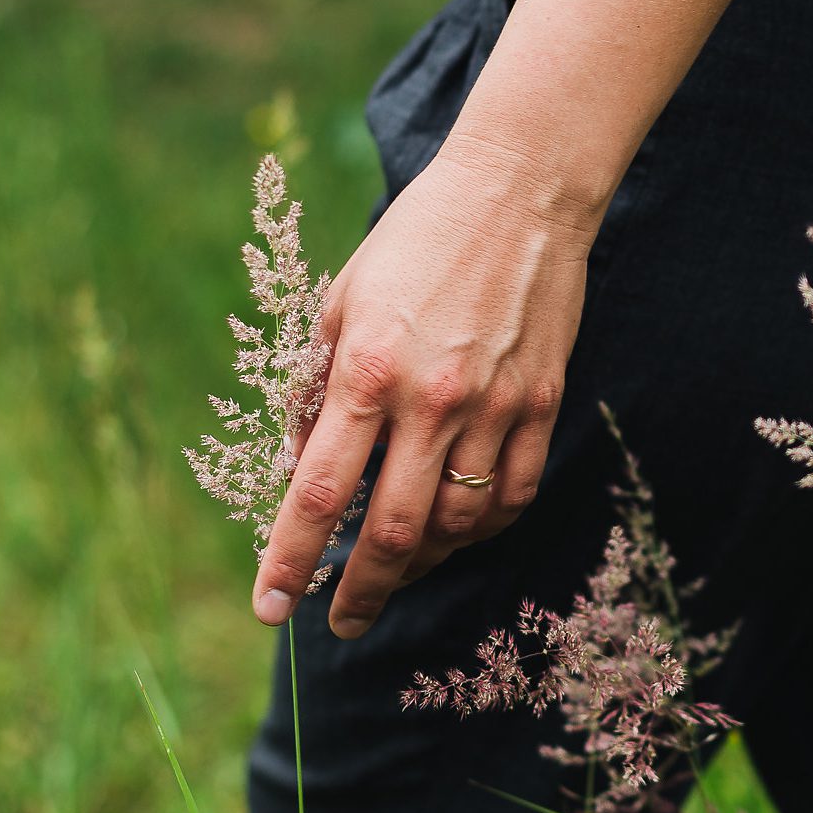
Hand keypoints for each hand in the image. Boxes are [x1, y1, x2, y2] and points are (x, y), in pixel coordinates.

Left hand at [252, 130, 599, 636]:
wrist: (519, 190)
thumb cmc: (417, 238)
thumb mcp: (342, 300)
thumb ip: (318, 387)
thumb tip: (305, 466)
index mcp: (368, 369)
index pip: (318, 492)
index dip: (289, 560)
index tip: (270, 606)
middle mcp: (432, 397)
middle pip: (390, 531)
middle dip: (357, 592)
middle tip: (338, 622)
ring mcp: (496, 404)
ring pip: (457, 523)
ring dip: (420, 562)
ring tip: (394, 571)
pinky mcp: (542, 402)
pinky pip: (514, 493)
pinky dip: (482, 527)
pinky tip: (457, 531)